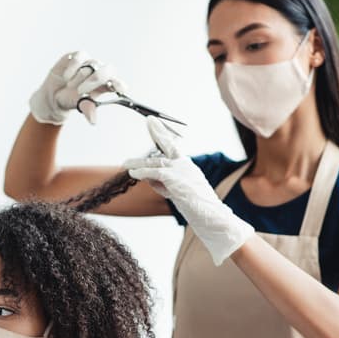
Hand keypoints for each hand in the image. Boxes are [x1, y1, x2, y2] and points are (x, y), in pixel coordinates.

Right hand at [28, 51, 126, 124]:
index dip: (120, 84)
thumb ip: (88, 109)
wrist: (53, 94)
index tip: (121, 89)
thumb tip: (92, 120)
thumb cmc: (71, 99)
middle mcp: (100, 72)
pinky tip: (66, 76)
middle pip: (107, 70)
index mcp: (105, 85)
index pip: (117, 82)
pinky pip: (79, 57)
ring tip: (70, 86)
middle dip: (95, 79)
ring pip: (92, 64)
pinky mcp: (78, 56)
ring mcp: (90, 63)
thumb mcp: (79, 105)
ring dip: (80, 77)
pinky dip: (73, 66)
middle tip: (81, 91)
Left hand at [124, 117, 253, 265]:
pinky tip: (133, 174)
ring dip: (138, 163)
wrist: (213, 217)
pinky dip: (142, 173)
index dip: (163, 135)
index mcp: (187, 167)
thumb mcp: (178, 192)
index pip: (173, 147)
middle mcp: (185, 165)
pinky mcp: (175, 179)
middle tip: (150, 120)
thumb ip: (163, 183)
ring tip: (125, 164)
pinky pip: (154, 172)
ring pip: (155, 162)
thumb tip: (147, 177)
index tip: (155, 124)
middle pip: (168, 144)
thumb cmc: (197, 208)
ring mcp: (181, 171)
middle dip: (157, 132)